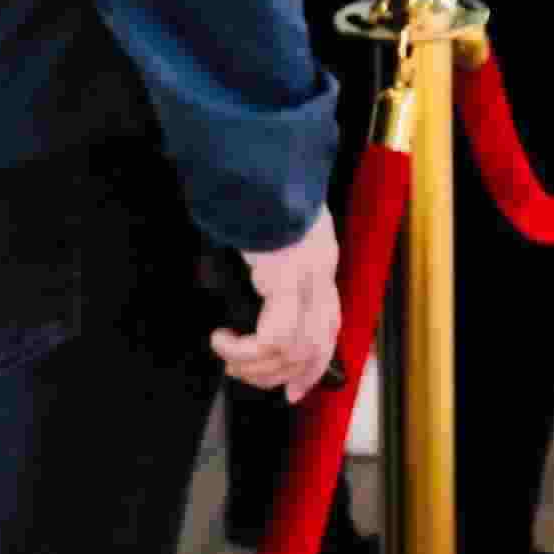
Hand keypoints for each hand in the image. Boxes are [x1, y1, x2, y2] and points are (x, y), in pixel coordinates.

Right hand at [214, 209, 339, 400]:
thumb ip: (265, 259)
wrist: (255, 165)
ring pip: (295, 349)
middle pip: (317, 344)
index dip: (316, 362)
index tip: (297, 389)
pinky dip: (245, 349)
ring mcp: (307, 275)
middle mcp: (320, 269)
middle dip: (288, 376)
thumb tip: (246, 287)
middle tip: (254, 382)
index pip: (330, 323)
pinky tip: (223, 341)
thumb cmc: (252, 190)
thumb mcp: (265, 230)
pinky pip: (273, 337)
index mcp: (319, 256)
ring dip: (257, 365)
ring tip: (229, 358)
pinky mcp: (287, 278)